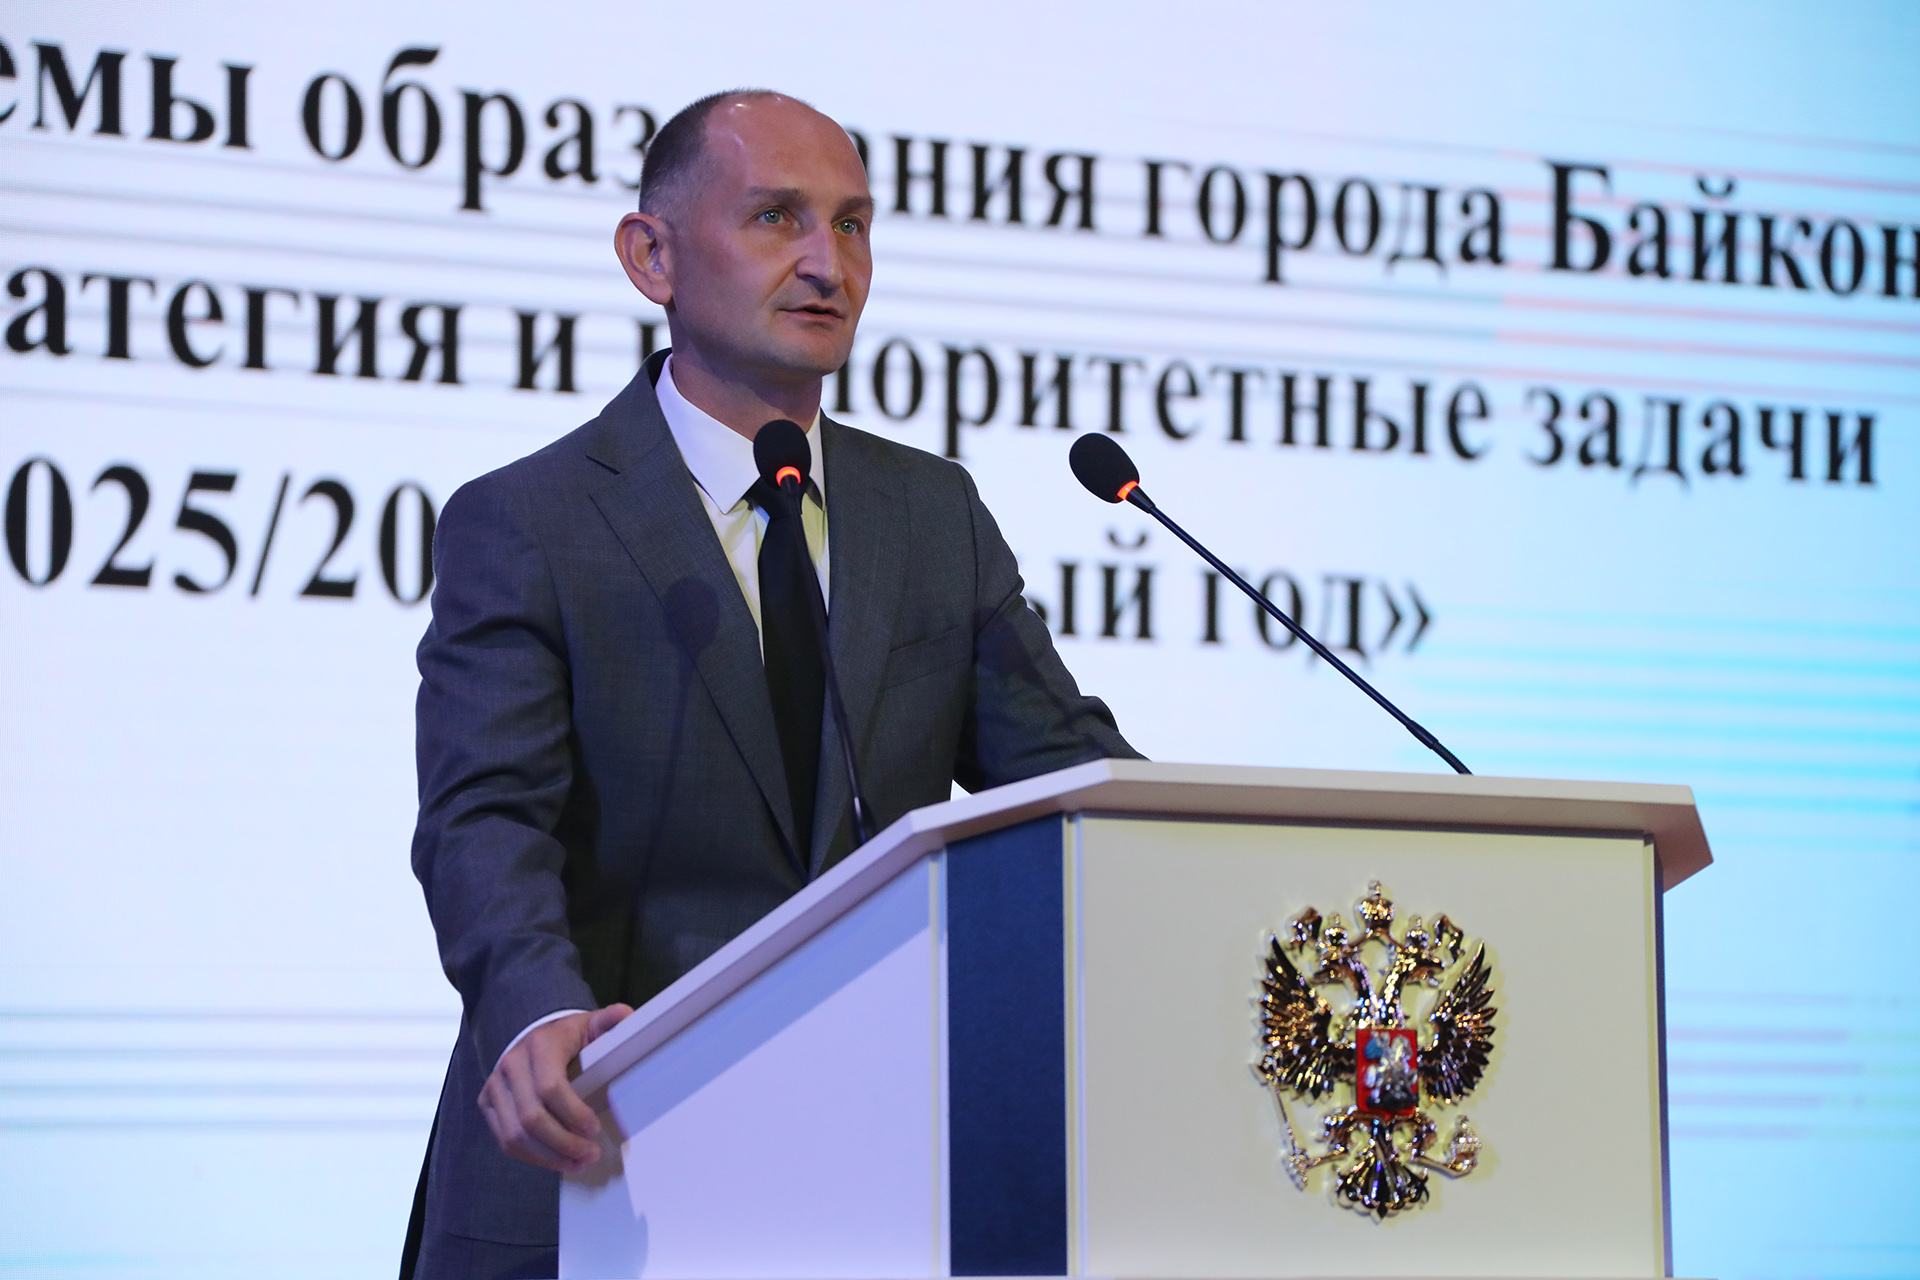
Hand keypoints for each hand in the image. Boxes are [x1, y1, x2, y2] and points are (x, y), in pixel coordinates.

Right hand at [477, 1003, 632, 1172]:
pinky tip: (556, 1160)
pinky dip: (532, 1157)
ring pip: (515, 1135)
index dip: (572, 1113)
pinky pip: (505, 1141)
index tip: (594, 1129)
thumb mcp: (591, 1025)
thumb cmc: (569, 1037)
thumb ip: (609, 1021)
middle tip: (590, 1154)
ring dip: (548, 1157)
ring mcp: (495, 1086)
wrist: (534, 1037)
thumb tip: (625, 1015)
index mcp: (539, 1045)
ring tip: (577, 1163)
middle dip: (563, 1143)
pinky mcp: (488, 1104)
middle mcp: (511, 1064)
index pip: (550, 1087)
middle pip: (531, 1118)